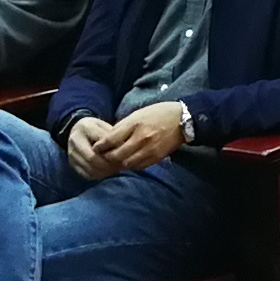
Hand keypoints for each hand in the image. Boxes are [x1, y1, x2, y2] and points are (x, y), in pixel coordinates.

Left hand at [69, 102, 187, 177]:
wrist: (183, 120)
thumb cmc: (159, 113)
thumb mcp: (138, 113)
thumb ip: (123, 126)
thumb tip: (108, 138)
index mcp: (135, 124)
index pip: (111, 139)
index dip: (101, 145)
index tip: (96, 147)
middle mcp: (141, 138)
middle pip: (117, 155)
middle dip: (107, 157)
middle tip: (103, 157)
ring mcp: (149, 150)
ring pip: (127, 163)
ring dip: (119, 163)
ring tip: (115, 160)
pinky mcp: (156, 158)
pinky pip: (138, 166)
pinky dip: (131, 165)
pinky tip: (129, 161)